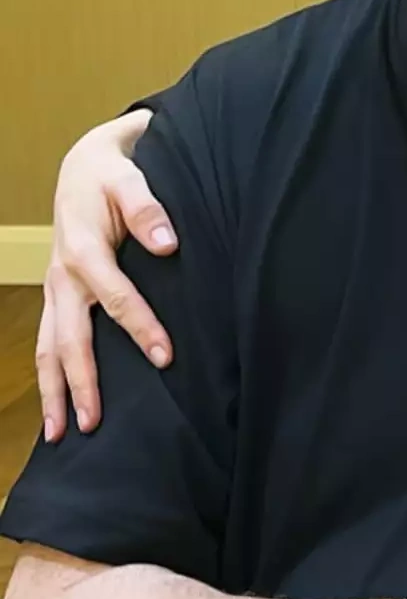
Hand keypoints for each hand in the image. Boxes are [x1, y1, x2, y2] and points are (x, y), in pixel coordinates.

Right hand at [37, 109, 173, 440]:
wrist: (84, 164)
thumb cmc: (112, 172)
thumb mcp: (129, 176)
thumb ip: (148, 207)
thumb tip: (167, 243)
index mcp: (83, 248)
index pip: (114, 296)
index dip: (140, 327)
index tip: (164, 358)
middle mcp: (63, 275)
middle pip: (68, 337)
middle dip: (81, 382)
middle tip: (94, 424)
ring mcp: (56, 288)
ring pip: (48, 347)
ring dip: (53, 391)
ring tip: (59, 434)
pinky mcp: (57, 295)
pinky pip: (48, 341)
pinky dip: (49, 376)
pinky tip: (57, 407)